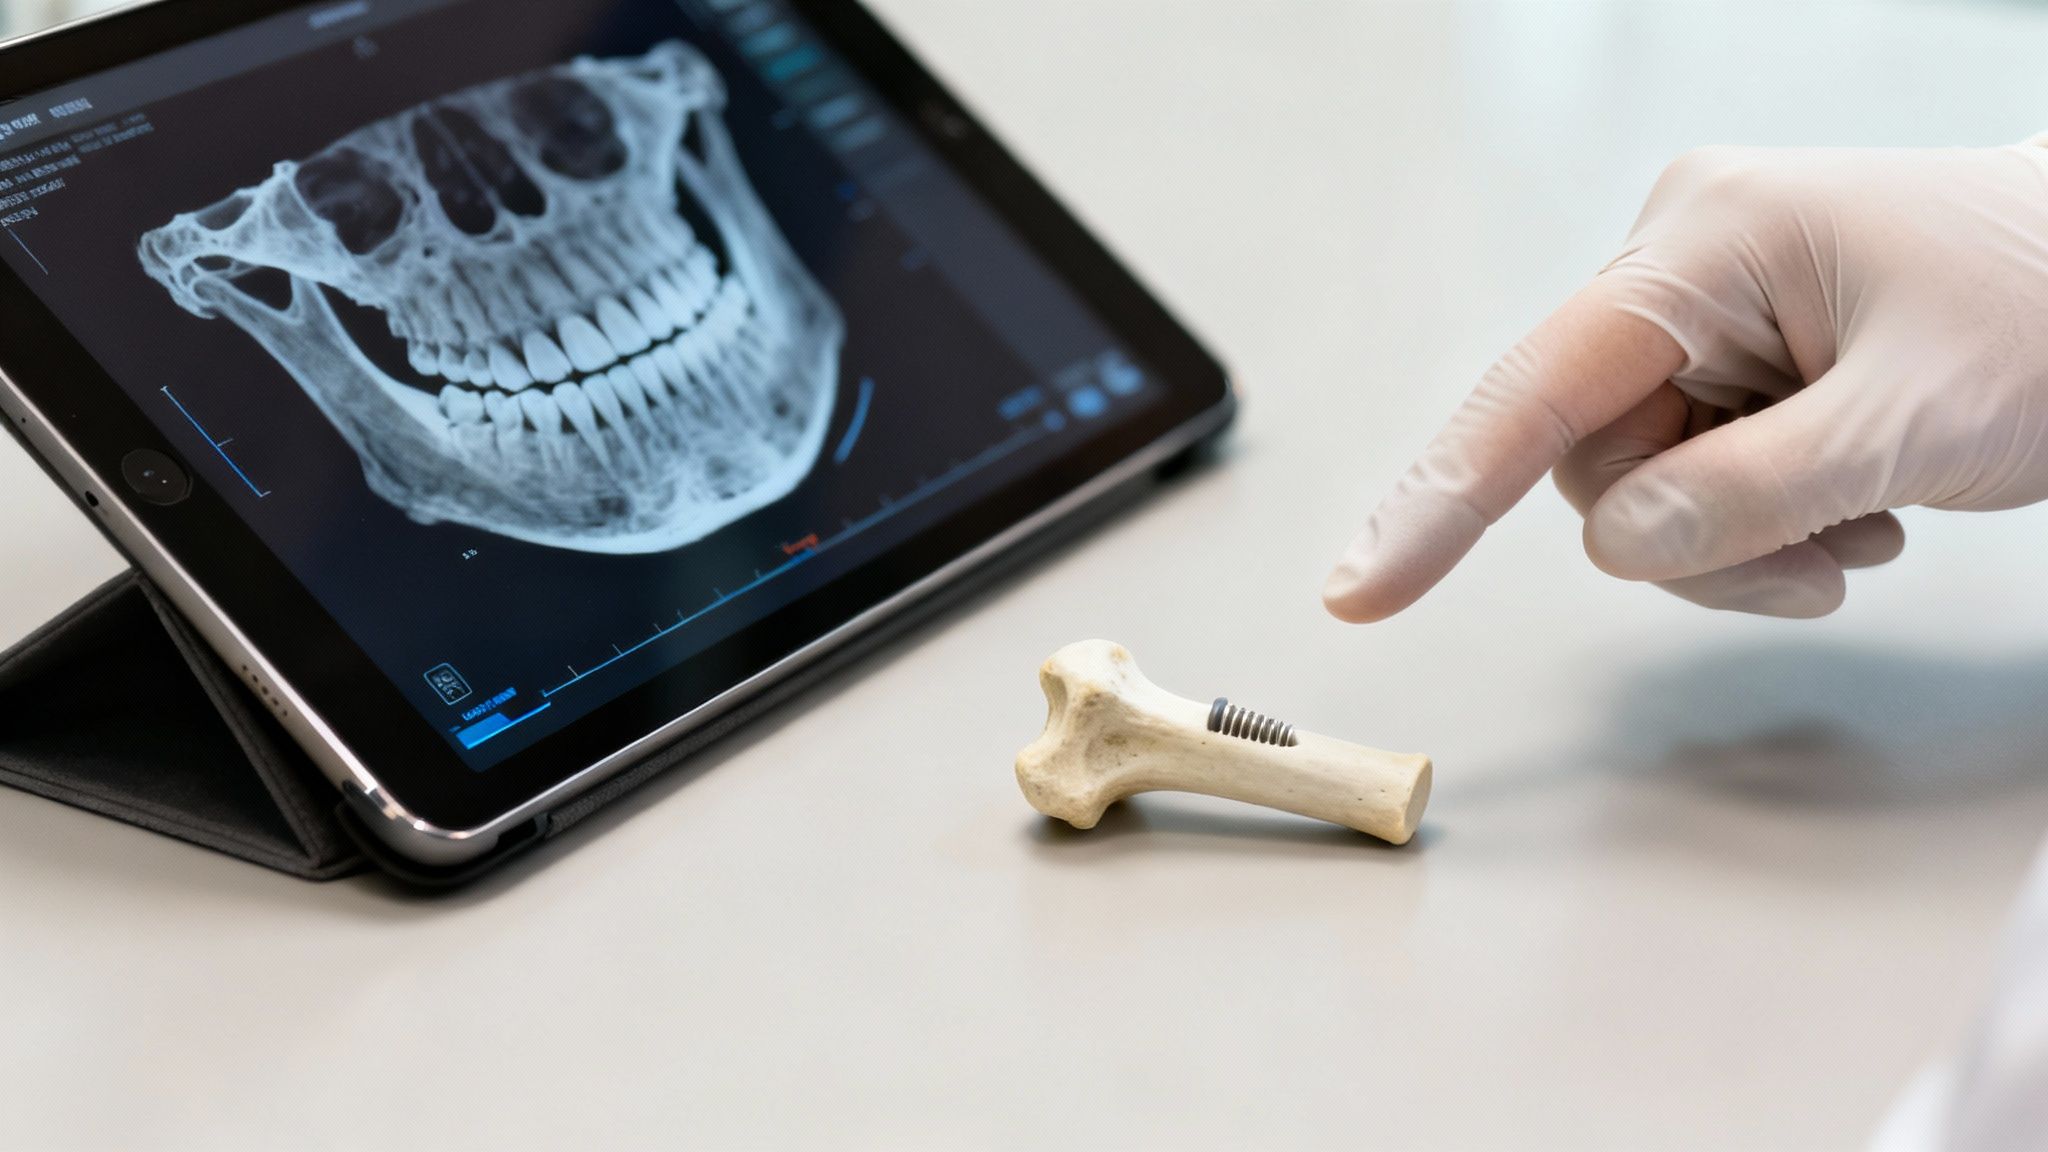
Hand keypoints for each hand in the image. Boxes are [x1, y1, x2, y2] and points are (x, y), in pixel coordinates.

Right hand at [1322, 136, 2047, 620]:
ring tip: (1864, 518)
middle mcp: (1685, 267)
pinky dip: (1768, 521)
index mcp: (1706, 242)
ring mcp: (1709, 315)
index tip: (1357, 591)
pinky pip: (1695, 479)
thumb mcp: (1913, 420)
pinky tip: (1857, 499)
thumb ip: (1753, 493)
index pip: (1534, 393)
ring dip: (1746, 539)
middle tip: (1826, 552)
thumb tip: (1624, 542)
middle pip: (1595, 463)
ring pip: (1645, 488)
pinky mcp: (1737, 360)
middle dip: (1699, 537)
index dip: (1436, 503)